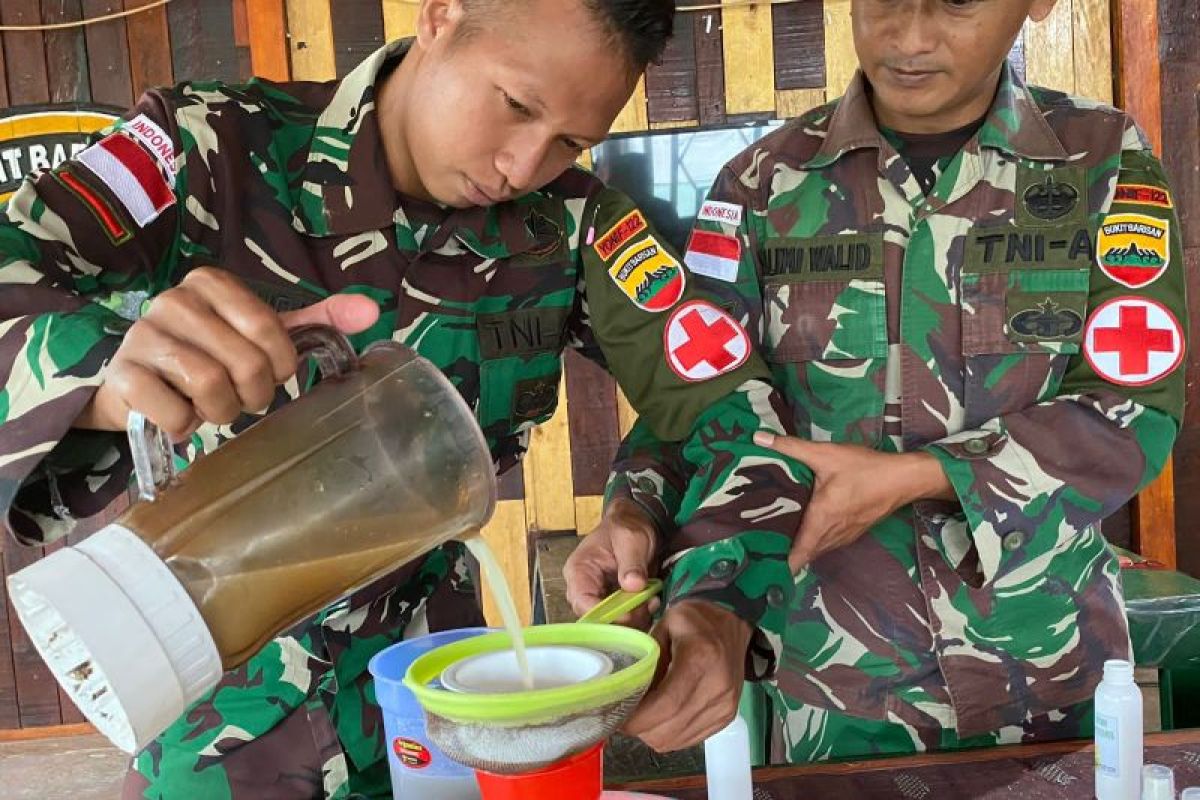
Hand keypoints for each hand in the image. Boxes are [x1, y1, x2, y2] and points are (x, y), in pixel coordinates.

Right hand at [76, 267, 378, 440]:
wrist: (138, 386)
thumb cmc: (209, 355)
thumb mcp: (261, 333)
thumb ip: (315, 320)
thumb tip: (372, 310)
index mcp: (210, 283)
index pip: (269, 328)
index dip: (281, 364)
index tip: (274, 374)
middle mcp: (173, 301)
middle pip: (244, 361)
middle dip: (254, 393)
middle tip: (243, 397)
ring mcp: (142, 337)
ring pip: (210, 385)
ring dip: (222, 411)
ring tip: (213, 407)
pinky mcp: (123, 376)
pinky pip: (174, 412)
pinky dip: (187, 425)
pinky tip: (181, 416)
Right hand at [563, 497, 660, 628]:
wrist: (639, 524)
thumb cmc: (628, 526)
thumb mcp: (631, 539)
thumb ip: (631, 562)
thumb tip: (633, 585)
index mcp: (579, 571)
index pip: (582, 602)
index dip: (603, 615)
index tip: (628, 614)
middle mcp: (585, 588)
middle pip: (596, 618)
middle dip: (623, 618)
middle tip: (645, 606)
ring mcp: (601, 597)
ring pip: (612, 622)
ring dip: (635, 618)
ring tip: (651, 600)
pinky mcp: (617, 602)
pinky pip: (626, 618)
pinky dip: (640, 615)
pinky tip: (652, 601)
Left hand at [623, 600, 751, 751]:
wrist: (731, 622)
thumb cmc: (695, 620)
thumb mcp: (664, 625)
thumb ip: (646, 657)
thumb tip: (625, 691)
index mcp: (701, 659)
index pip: (666, 704)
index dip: (638, 718)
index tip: (617, 716)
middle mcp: (717, 687)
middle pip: (669, 729)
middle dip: (640, 728)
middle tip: (625, 714)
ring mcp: (725, 706)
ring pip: (676, 740)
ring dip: (653, 733)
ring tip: (643, 714)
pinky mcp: (726, 717)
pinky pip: (689, 739)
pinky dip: (670, 735)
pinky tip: (662, 717)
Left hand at [754, 432, 954, 571]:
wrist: (904, 479)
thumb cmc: (864, 468)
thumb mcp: (825, 454)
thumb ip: (791, 447)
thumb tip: (758, 438)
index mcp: (821, 520)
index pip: (798, 555)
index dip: (779, 564)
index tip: (760, 563)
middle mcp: (832, 534)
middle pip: (804, 554)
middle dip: (784, 554)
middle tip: (759, 546)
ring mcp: (845, 536)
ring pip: (816, 549)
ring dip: (799, 548)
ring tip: (775, 539)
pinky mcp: (853, 532)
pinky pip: (828, 543)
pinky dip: (814, 541)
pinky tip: (804, 528)